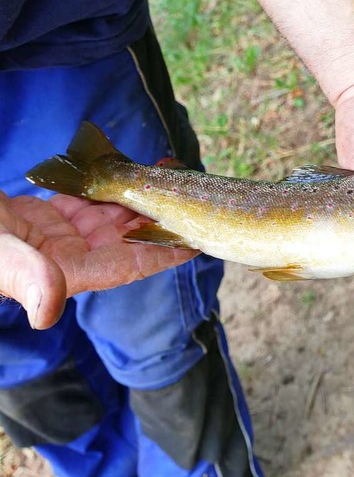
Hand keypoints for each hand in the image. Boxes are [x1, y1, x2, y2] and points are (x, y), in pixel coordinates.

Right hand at [0, 192, 197, 328]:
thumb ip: (22, 277)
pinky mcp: (47, 220)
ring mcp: (59, 237)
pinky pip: (86, 203)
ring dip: (136, 199)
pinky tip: (127, 174)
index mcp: (64, 272)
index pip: (128, 265)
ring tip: (164, 174)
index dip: (163, 255)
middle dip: (156, 217)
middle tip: (187, 191)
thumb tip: (48, 314)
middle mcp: (69, 258)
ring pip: (109, 217)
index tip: (196, 243)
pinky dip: (106, 189)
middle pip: (127, 237)